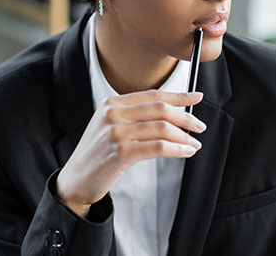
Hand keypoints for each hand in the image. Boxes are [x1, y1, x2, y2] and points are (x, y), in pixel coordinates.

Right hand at [55, 90, 205, 216]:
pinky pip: (158, 147)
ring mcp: (115, 132)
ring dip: (184, 136)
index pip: (153, 95)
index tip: (197, 97)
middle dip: (185, 117)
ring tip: (194, 143)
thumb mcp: (110, 126)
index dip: (178, 96)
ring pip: (162, 128)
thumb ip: (135, 116)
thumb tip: (173, 112)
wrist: (76, 180)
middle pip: (160, 109)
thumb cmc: (98, 154)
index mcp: (111, 103)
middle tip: (199, 125)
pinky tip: (185, 152)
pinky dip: (176, 149)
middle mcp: (112, 114)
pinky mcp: (120, 152)